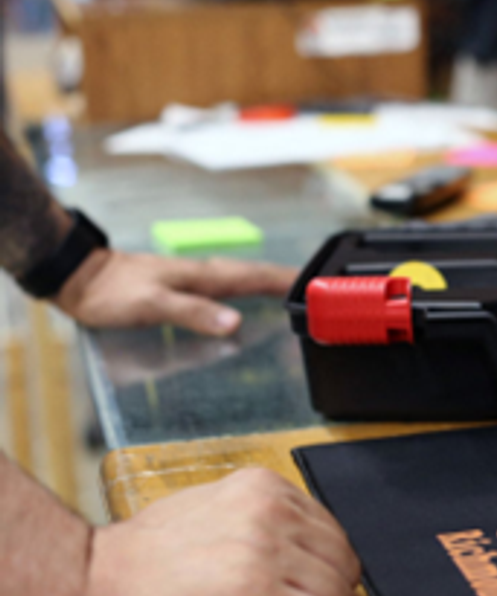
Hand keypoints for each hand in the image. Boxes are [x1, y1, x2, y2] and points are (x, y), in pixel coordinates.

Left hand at [54, 249, 297, 336]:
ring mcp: (195, 278)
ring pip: (244, 280)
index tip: (318, 285)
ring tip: (292, 295)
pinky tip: (245, 303)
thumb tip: (234, 322)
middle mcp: (205, 273)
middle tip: (316, 291)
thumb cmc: (112, 293)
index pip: (257, 276)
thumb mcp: (153, 305)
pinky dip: (246, 292)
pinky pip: (227, 288)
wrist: (80, 278)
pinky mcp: (185, 286)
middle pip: (257, 275)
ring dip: (269, 285)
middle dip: (287, 281)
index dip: (288, 281)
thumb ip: (194, 312)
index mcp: (205, 276)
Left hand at [68, 469, 360, 595]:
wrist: (98, 583)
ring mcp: (264, 505)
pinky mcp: (260, 482)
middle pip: (340, 582)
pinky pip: (319, 513)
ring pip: (338, 547)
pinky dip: (311, 537)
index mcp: (252, 593)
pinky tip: (284, 553)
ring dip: (321, 572)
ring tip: (287, 586)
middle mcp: (263, 541)